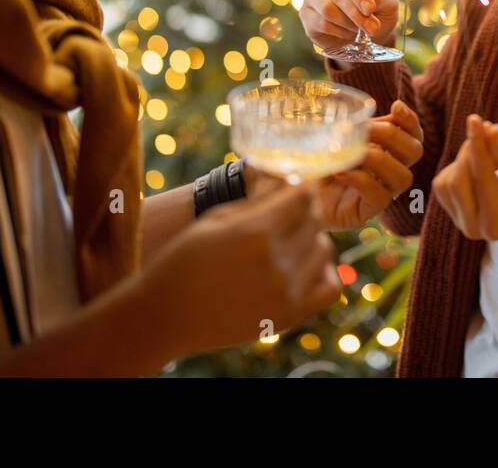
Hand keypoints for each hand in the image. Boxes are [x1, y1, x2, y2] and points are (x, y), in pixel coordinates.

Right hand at [140, 182, 339, 354]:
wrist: (167, 316)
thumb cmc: (186, 260)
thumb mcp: (217, 219)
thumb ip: (259, 202)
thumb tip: (292, 180)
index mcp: (255, 231)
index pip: (304, 196)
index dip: (302, 187)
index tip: (297, 188)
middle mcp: (275, 261)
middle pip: (315, 220)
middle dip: (304, 210)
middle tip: (289, 212)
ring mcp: (285, 291)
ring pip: (324, 249)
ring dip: (311, 240)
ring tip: (290, 242)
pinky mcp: (289, 316)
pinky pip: (331, 287)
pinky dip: (323, 273)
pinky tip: (303, 269)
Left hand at [243, 102, 423, 230]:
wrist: (303, 199)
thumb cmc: (322, 165)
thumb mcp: (337, 139)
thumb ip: (352, 126)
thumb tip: (356, 110)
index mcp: (389, 151)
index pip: (414, 135)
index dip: (410, 120)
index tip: (395, 106)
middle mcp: (392, 172)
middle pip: (415, 152)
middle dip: (393, 135)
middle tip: (367, 129)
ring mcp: (384, 193)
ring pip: (403, 177)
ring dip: (380, 159)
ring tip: (356, 152)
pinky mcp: (369, 212)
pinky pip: (379, 196)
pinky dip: (361, 180)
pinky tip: (342, 172)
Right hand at [300, 0, 400, 50]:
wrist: (366, 33)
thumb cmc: (377, 10)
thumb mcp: (387, 2)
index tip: (369, 10)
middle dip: (356, 14)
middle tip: (371, 28)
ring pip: (327, 9)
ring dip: (348, 24)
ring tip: (360, 30)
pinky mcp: (305, 13)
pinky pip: (321, 23)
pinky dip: (339, 32)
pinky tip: (348, 33)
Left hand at [432, 114, 497, 240]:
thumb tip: (489, 129)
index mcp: (497, 225)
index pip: (481, 180)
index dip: (478, 147)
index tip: (476, 120)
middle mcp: (474, 229)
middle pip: (458, 182)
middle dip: (471, 151)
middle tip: (490, 129)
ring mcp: (460, 221)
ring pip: (447, 181)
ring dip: (465, 157)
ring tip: (492, 150)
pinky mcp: (452, 209)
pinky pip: (444, 181)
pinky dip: (459, 165)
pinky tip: (481, 165)